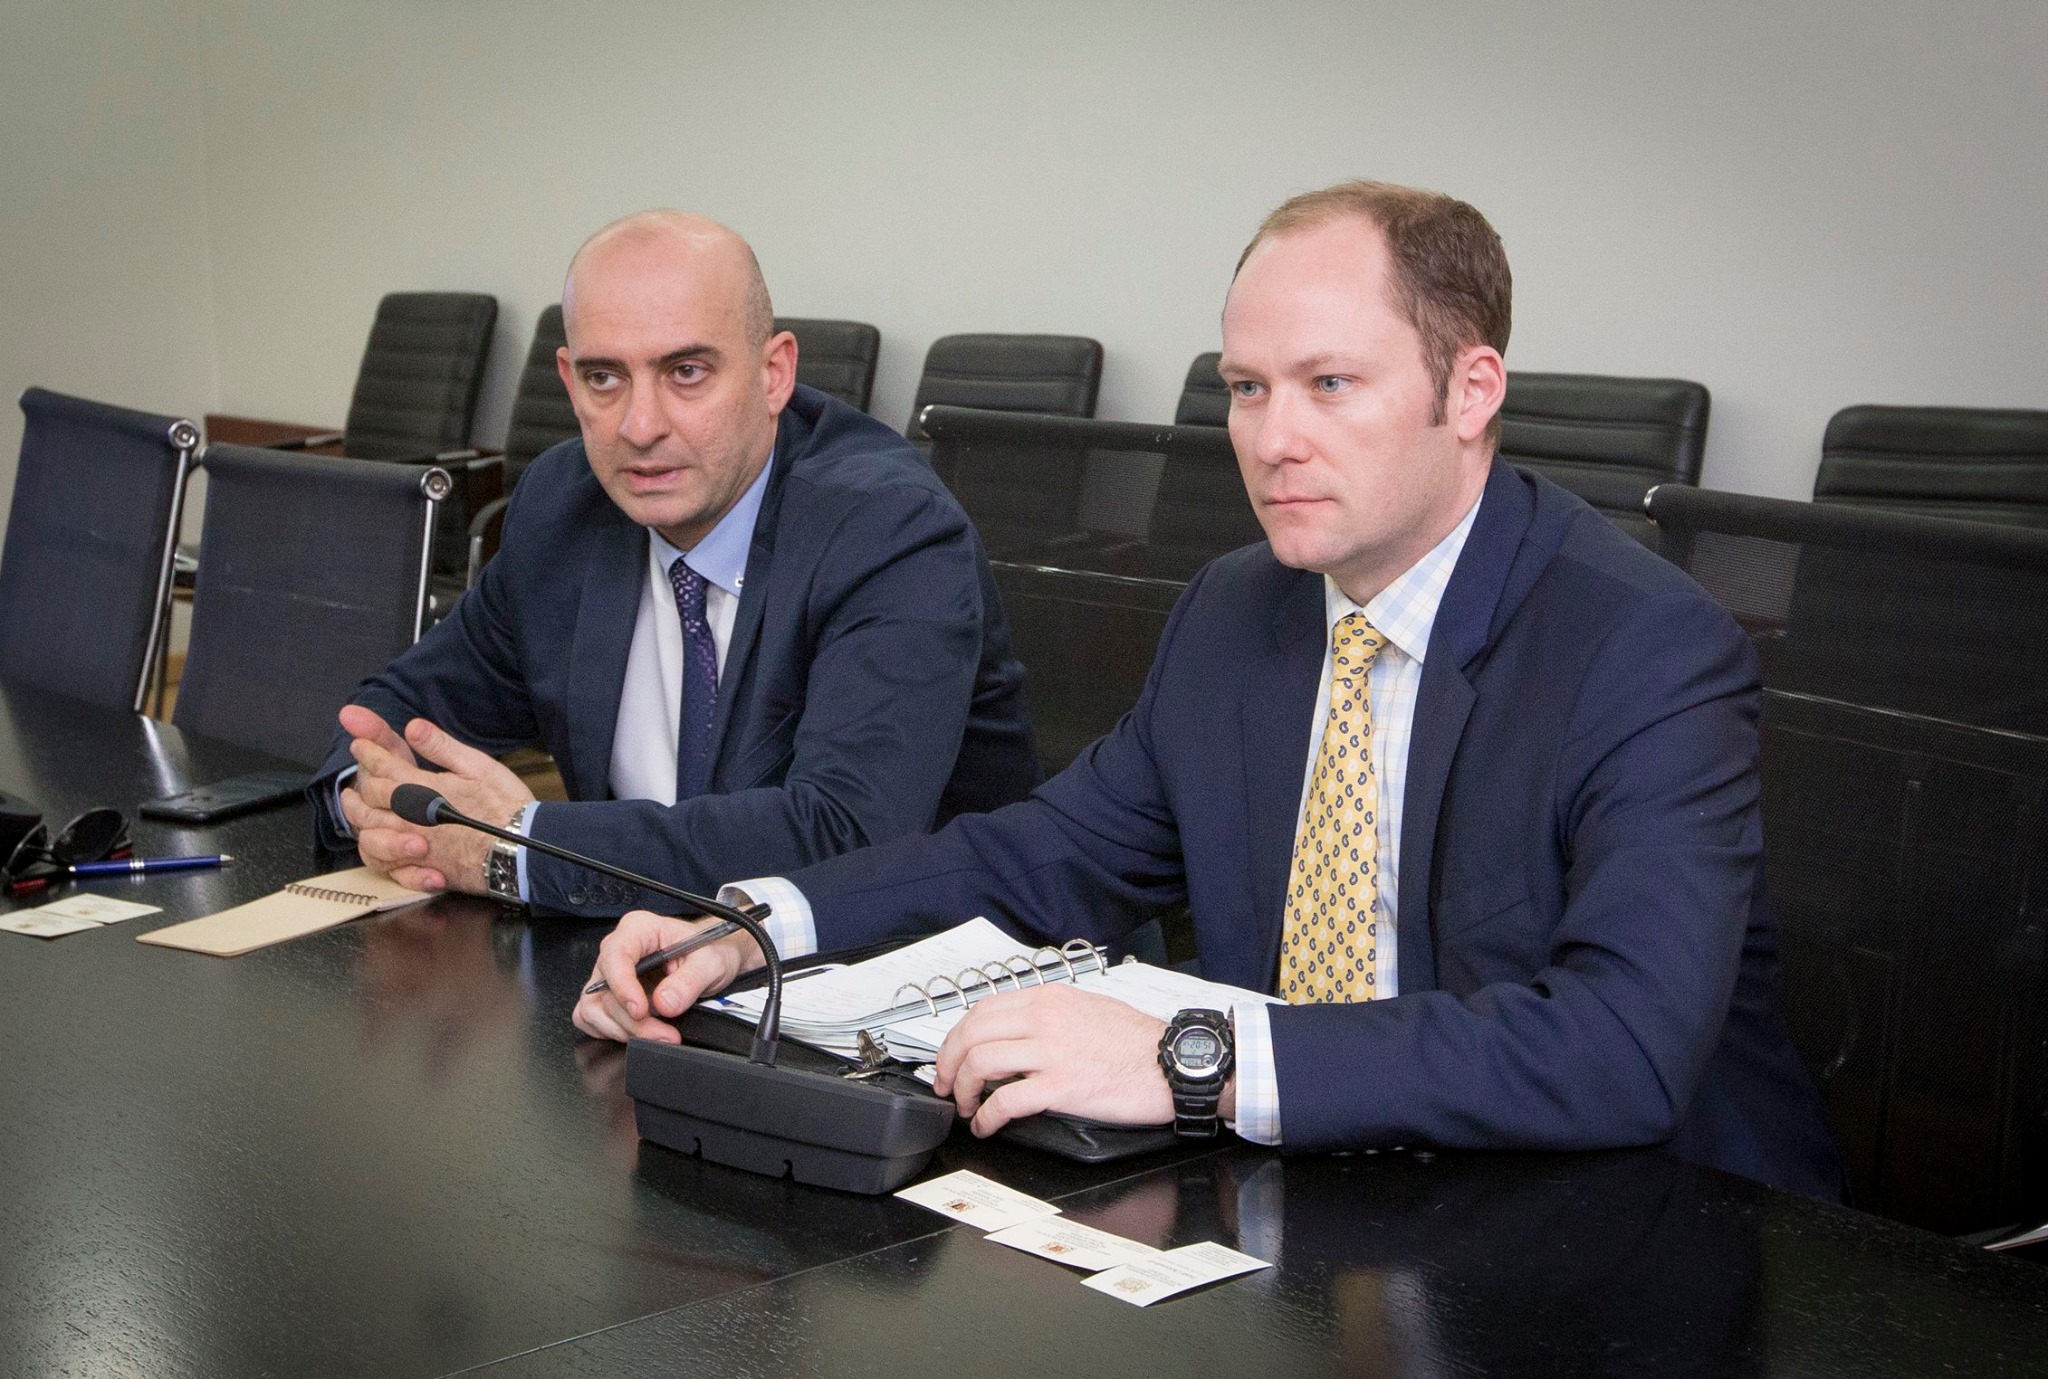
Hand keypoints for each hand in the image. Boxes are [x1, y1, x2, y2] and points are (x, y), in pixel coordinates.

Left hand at [339, 709, 535, 893]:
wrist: (520, 851)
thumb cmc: (504, 807)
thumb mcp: (477, 766)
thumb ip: (440, 747)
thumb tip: (413, 727)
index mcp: (420, 788)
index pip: (383, 766)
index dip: (369, 752)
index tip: (360, 745)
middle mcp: (408, 818)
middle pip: (370, 798)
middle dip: (359, 783)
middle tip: (353, 775)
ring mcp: (411, 847)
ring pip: (369, 831)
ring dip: (357, 817)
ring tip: (353, 807)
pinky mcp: (420, 870)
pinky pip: (386, 866)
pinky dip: (378, 855)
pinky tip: (379, 847)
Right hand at [571, 909, 765, 1044]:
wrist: (716, 956)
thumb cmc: (710, 949)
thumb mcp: (711, 962)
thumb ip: (689, 981)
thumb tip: (664, 1003)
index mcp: (639, 929)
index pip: (615, 955)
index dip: (622, 986)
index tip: (640, 1010)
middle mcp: (619, 948)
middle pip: (603, 988)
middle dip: (631, 1019)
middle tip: (664, 1034)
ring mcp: (611, 973)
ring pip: (595, 1007)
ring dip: (623, 1029)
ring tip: (658, 1036)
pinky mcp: (610, 995)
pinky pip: (594, 1018)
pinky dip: (614, 1031)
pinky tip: (641, 1033)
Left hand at [931, 984, 1178, 1136]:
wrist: (1173, 1063)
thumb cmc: (1139, 1042)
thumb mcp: (1089, 1008)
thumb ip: (1050, 1015)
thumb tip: (1018, 1032)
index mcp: (1049, 999)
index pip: (982, 1010)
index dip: (956, 1037)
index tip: (950, 1057)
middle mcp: (1044, 1019)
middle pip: (971, 1034)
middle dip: (947, 1063)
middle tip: (945, 1084)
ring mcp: (1051, 1052)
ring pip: (980, 1064)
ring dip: (963, 1090)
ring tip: (967, 1106)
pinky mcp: (1061, 1087)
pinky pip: (1005, 1101)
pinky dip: (987, 1116)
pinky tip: (987, 1125)